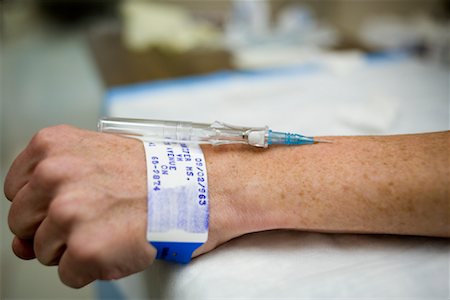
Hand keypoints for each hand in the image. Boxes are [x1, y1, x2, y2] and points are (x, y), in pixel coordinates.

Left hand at [4, 125, 155, 287]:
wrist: (190, 189)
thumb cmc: (148, 174)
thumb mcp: (93, 161)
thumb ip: (47, 195)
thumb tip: (19, 245)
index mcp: (52, 146)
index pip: (16, 190)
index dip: (41, 204)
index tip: (70, 202)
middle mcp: (53, 175)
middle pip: (22, 222)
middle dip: (52, 227)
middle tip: (93, 216)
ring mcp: (68, 213)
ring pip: (43, 251)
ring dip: (74, 248)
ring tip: (110, 227)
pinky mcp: (85, 248)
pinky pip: (68, 274)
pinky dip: (91, 268)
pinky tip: (116, 244)